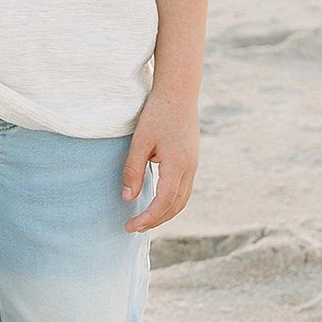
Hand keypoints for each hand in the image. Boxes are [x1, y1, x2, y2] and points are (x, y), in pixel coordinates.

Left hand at [121, 85, 198, 232]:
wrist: (179, 93)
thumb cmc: (157, 113)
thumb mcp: (140, 141)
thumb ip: (133, 169)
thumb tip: (128, 198)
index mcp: (177, 165)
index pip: (164, 202)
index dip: (148, 217)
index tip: (131, 226)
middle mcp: (189, 169)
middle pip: (175, 206)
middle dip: (155, 220)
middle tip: (133, 227)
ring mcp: (193, 166)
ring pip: (181, 200)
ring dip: (164, 214)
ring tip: (144, 220)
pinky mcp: (191, 162)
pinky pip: (183, 190)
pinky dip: (170, 203)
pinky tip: (156, 202)